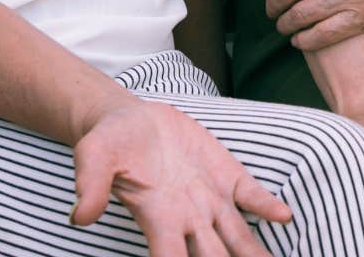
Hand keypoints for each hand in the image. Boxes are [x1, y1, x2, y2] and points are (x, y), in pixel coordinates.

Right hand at [72, 99, 292, 256]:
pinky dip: (266, 206)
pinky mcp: (226, 176)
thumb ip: (91, 185)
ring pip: (238, 238)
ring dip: (255, 254)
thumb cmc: (110, 144)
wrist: (131, 120)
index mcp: (158, 219)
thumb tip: (79, 216)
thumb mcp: (94, 157)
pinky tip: (284, 216)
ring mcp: (210, 200)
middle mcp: (188, 218)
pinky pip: (250, 197)